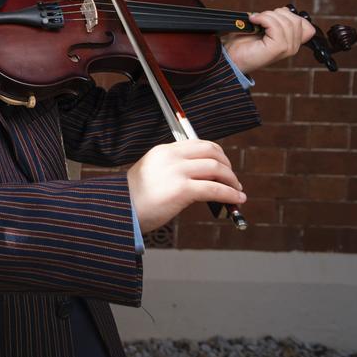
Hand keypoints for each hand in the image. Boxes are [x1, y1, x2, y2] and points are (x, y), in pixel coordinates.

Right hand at [128, 140, 245, 232]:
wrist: (120, 212)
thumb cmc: (134, 199)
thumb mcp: (151, 174)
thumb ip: (173, 170)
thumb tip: (202, 179)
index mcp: (162, 151)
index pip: (198, 144)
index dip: (217, 154)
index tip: (223, 167)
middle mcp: (170, 157)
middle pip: (211, 151)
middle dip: (227, 165)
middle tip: (232, 179)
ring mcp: (176, 172)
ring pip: (216, 168)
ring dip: (232, 180)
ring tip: (236, 192)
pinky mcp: (182, 189)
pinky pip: (215, 189)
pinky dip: (230, 194)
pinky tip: (236, 200)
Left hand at [223, 7, 315, 75]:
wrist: (231, 56)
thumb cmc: (244, 42)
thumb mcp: (266, 28)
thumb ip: (279, 21)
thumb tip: (284, 9)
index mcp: (292, 43)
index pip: (307, 27)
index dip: (291, 16)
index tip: (274, 17)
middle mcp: (293, 47)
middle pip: (296, 20)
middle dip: (276, 13)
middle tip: (260, 18)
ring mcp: (287, 49)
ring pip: (286, 21)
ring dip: (267, 16)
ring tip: (255, 20)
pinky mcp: (278, 48)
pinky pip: (276, 25)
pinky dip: (263, 19)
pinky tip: (253, 21)